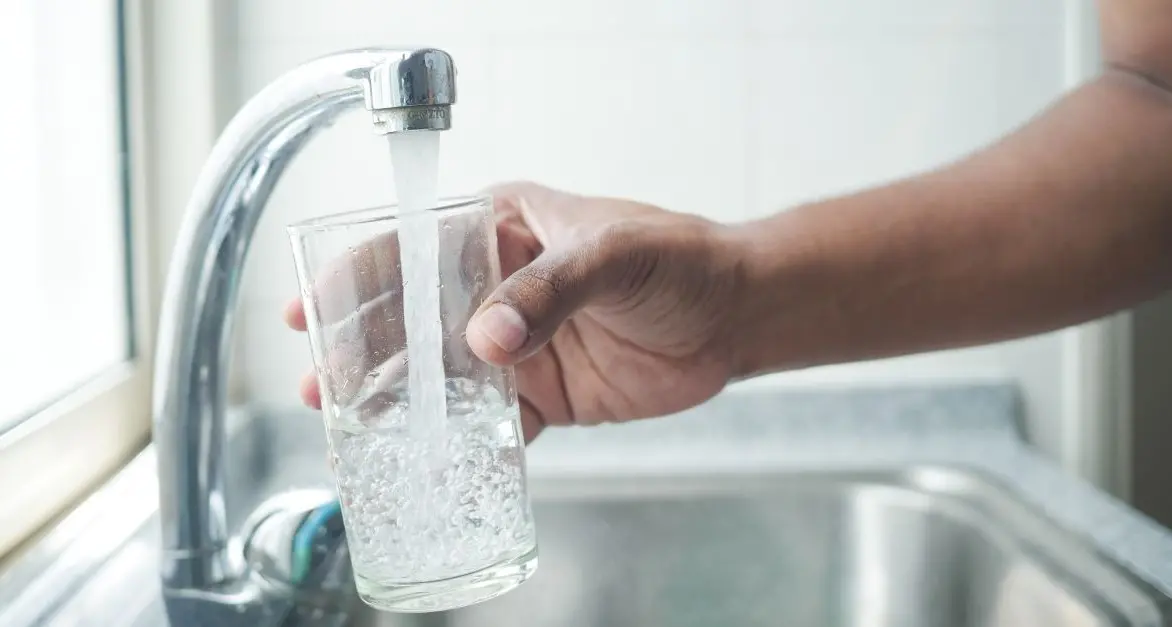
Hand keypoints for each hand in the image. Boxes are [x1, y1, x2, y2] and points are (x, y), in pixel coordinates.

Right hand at [285, 182, 744, 440]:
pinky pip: (490, 422)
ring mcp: (516, 343)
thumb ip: (549, 290)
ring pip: (440, 374)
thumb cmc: (678, 259)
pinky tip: (427, 459)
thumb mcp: (612, 255)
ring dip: (397, 399)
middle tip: (321, 387)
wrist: (735, 314)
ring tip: (351, 427)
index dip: (354, 279)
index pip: (413, 248)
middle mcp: (496, 285)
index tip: (310, 312)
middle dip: (361, 350)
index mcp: (501, 230)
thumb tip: (487, 340)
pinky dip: (461, 442)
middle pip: (411, 318)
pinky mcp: (543, 394)